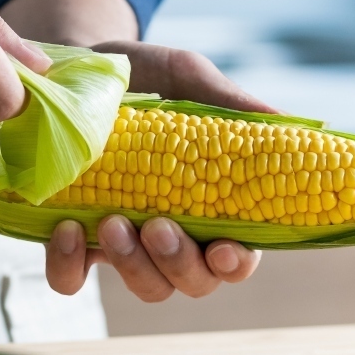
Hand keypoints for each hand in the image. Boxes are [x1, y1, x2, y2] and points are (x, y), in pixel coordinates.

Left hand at [0, 0, 268, 300]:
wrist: (70, 67)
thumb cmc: (140, 75)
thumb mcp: (183, 76)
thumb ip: (228, 102)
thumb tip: (287, 122)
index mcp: (210, 200)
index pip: (237, 253)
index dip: (236, 263)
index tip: (225, 250)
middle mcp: (172, 230)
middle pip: (194, 281)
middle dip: (180, 264)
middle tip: (158, 227)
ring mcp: (123, 239)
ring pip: (145, 286)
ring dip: (132, 265)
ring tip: (112, 222)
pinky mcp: (72, 239)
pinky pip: (71, 278)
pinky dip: (69, 266)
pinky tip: (66, 230)